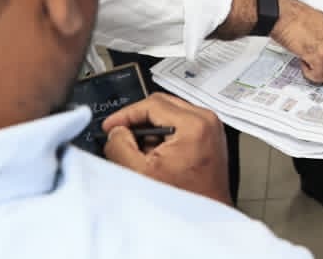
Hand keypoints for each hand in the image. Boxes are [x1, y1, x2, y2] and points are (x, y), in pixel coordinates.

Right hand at [102, 93, 230, 204]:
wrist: (207, 218)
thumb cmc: (183, 201)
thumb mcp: (140, 173)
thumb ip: (120, 146)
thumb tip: (116, 132)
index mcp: (194, 124)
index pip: (152, 104)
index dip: (126, 114)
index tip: (111, 125)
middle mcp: (207, 121)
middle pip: (163, 104)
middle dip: (138, 120)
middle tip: (120, 135)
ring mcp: (211, 128)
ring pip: (171, 113)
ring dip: (151, 129)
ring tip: (141, 151)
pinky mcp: (210, 137)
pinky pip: (181, 125)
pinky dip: (164, 136)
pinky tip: (156, 156)